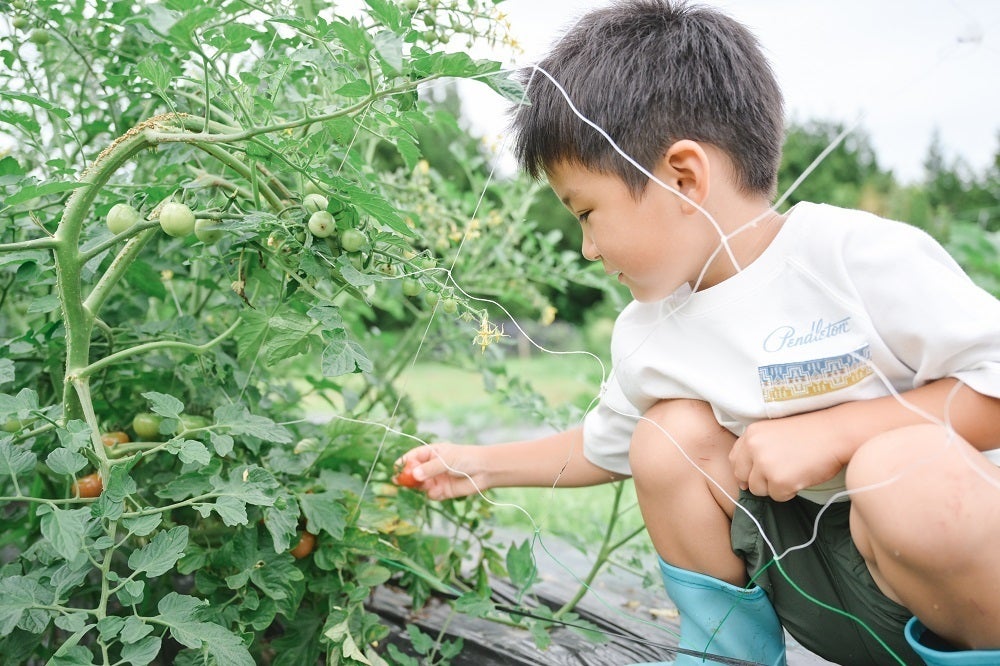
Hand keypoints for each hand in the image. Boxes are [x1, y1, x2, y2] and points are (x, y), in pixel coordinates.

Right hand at [394, 442, 488, 500]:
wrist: (484, 470)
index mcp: (430, 453)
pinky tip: (439, 490)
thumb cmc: (466, 458)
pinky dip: (432, 494)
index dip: (403, 463)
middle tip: (402, 482)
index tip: (396, 470)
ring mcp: (436, 479)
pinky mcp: (442, 491)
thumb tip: (414, 475)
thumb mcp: (446, 460)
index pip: (411, 457)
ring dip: (419, 487)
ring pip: (420, 485)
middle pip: (412, 473)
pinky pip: (431, 494)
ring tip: (424, 485)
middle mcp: (431, 466)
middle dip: (407, 478)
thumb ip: (430, 468)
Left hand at [729, 410, 850, 500]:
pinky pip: (777, 497)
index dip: (745, 470)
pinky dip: (789, 492)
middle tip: (779, 476)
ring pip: (759, 490)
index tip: (756, 474)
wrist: (836, 434)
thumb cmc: (810, 434)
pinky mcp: (779, 480)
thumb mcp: (775, 432)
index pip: (734, 459)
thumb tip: (743, 479)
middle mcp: (753, 447)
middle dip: (758, 481)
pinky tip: (801, 477)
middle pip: (742, 477)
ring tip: (793, 473)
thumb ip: (757, 448)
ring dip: (774, 487)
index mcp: (751, 433)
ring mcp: (765, 464)